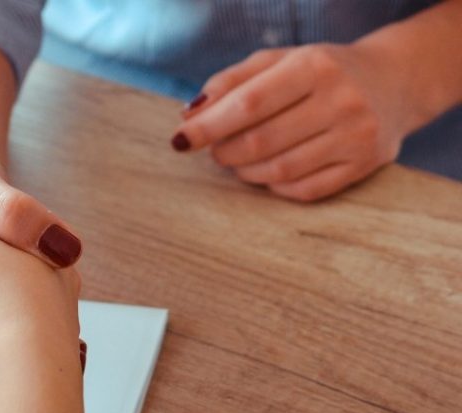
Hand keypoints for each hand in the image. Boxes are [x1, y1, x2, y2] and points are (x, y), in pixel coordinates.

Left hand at [173, 43, 414, 200]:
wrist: (396, 81)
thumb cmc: (321, 70)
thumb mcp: (278, 61)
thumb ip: (231, 82)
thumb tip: (188, 115)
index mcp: (315, 66)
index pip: (248, 104)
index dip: (207, 127)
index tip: (178, 140)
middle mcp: (341, 101)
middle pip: (260, 142)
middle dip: (224, 151)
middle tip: (215, 150)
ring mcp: (356, 137)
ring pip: (279, 171)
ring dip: (245, 171)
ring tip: (238, 160)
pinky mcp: (364, 166)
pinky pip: (304, 190)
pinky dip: (275, 186)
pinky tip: (269, 172)